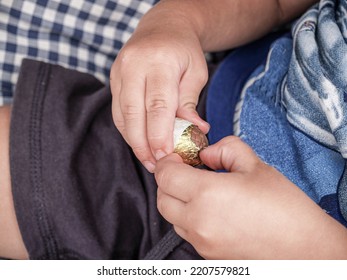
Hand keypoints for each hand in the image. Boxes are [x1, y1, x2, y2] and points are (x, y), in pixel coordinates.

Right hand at [110, 5, 208, 172]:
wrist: (162, 27)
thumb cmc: (183, 51)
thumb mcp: (196, 73)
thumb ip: (190, 102)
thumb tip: (195, 131)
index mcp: (159, 62)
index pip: (157, 104)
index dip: (159, 134)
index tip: (165, 157)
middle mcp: (133, 65)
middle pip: (133, 113)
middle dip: (142, 144)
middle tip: (154, 166)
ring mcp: (119, 72)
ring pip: (121, 115)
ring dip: (133, 141)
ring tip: (148, 160)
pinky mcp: (113, 79)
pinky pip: (117, 111)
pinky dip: (128, 130)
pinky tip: (139, 143)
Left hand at [155, 136, 346, 258]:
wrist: (304, 249)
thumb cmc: (285, 210)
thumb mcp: (255, 166)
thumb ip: (225, 150)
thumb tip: (207, 153)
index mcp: (207, 194)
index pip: (165, 175)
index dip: (168, 162)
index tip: (178, 157)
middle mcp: (199, 221)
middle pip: (162, 198)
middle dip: (169, 181)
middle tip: (186, 171)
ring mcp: (202, 242)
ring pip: (172, 218)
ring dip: (178, 201)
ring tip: (201, 191)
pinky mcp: (208, 255)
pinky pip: (187, 233)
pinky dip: (190, 219)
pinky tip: (211, 210)